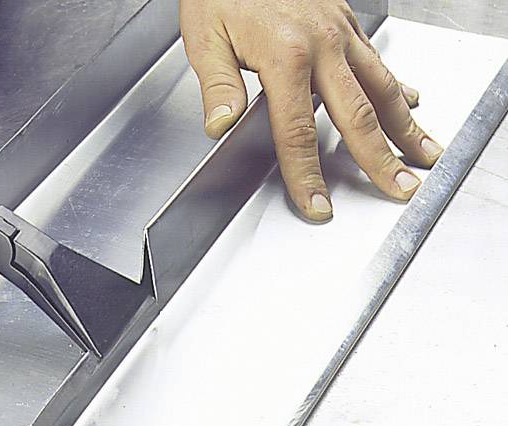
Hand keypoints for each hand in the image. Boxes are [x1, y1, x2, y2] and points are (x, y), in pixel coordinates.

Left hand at [180, 0, 442, 221]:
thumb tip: (221, 126)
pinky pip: (376, 60)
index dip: (307, 174)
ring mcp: (339, 31)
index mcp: (284, 56)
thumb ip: (217, 85)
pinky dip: (396, 85)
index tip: (317, 203)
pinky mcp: (345, 19)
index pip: (297, 132)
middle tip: (400, 188)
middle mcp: (321, 44)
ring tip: (422, 152)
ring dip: (404, 124)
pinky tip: (408, 100)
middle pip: (357, 115)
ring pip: (381, 85)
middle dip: (379, 159)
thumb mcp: (205, 36)